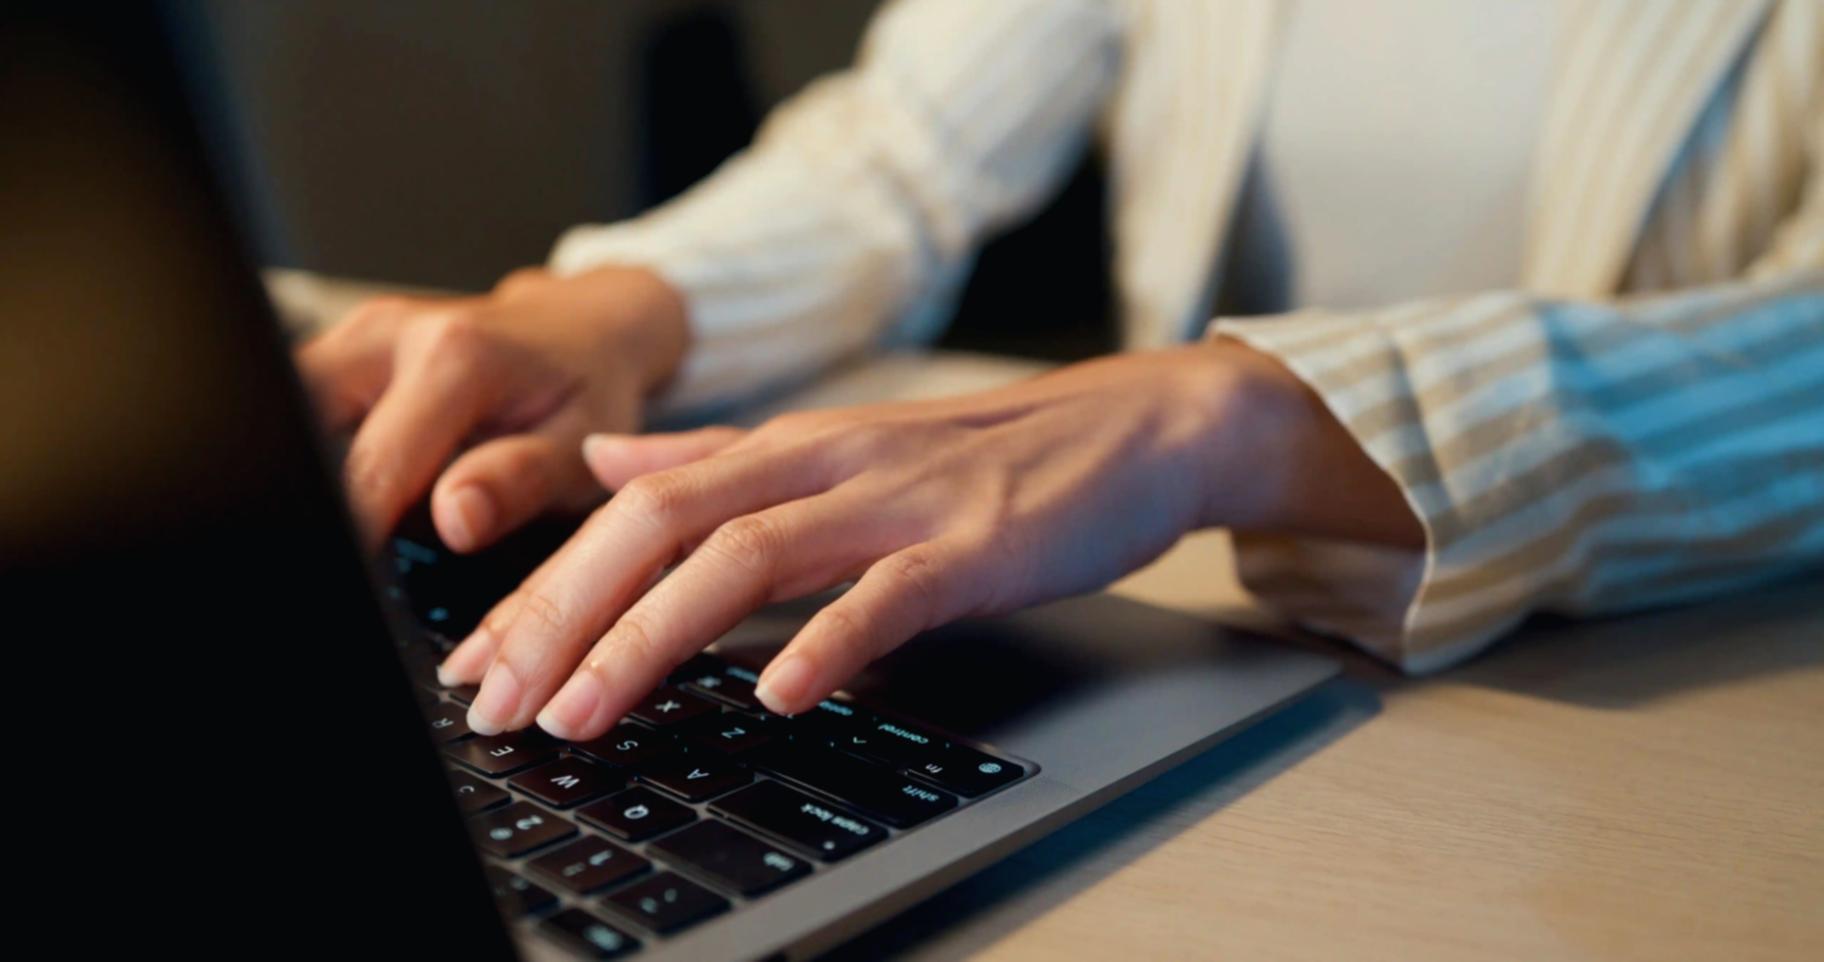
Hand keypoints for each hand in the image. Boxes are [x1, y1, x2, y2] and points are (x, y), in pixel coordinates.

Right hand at [296, 265, 688, 550]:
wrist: (587, 327)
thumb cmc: (588, 392)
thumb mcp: (578, 448)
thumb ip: (519, 482)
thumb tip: (455, 520)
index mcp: (456, 358)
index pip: (371, 468)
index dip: (350, 536)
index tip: (347, 584)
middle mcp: (395, 334)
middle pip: (300, 423)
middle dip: (307, 495)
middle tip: (335, 552)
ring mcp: (362, 332)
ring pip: (288, 406)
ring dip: (303, 466)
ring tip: (339, 520)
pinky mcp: (347, 344)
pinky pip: (302, 399)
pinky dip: (312, 447)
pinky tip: (341, 486)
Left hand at [441, 338, 1419, 738]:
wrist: (1136, 424)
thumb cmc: (987, 454)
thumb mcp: (836, 445)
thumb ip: (718, 459)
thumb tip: (609, 465)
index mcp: (784, 446)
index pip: (631, 509)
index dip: (545, 585)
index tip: (479, 664)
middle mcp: (824, 461)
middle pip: (662, 526)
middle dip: (565, 617)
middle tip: (499, 703)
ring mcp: (899, 499)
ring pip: (749, 555)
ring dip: (653, 636)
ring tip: (589, 712)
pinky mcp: (974, 544)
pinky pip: (888, 593)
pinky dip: (828, 642)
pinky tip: (779, 694)